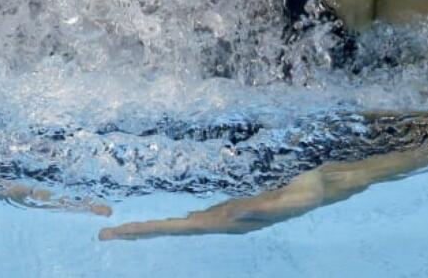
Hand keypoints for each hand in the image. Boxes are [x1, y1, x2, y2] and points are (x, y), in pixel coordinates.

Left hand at [99, 169, 325, 239]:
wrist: (323, 191)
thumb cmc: (311, 191)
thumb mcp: (293, 198)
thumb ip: (267, 208)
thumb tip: (234, 214)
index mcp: (230, 221)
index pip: (184, 227)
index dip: (156, 228)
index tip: (127, 231)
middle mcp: (222, 222)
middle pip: (175, 229)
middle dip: (141, 232)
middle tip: (105, 236)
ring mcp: (224, 218)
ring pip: (182, 226)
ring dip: (152, 229)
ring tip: (121, 232)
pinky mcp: (229, 211)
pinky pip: (193, 219)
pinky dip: (172, 223)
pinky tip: (160, 227)